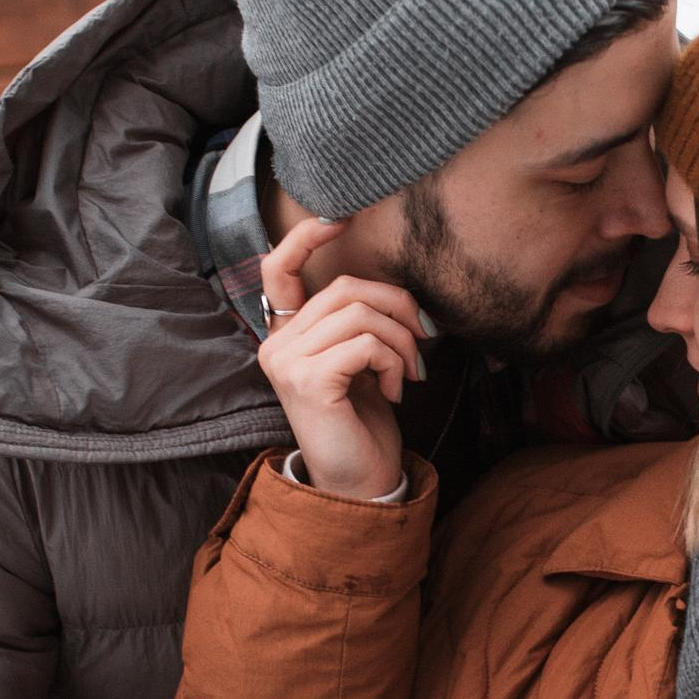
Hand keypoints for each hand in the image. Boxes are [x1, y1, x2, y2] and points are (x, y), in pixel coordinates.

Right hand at [257, 214, 430, 502]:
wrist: (359, 480)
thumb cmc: (363, 421)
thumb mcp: (361, 362)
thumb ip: (361, 322)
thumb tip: (399, 293)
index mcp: (285, 336)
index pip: (277, 269)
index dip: (305, 237)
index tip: (340, 218)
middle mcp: (276, 345)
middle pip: (345, 289)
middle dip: (397, 306)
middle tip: (422, 338)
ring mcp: (287, 363)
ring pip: (360, 314)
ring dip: (401, 341)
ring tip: (410, 372)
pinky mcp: (308, 380)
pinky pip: (366, 343)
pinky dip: (394, 361)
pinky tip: (396, 390)